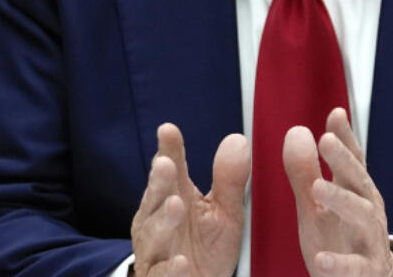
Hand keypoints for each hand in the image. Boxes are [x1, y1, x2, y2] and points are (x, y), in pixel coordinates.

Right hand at [130, 123, 249, 276]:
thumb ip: (229, 179)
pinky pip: (162, 274)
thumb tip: (238, 141)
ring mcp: (155, 251)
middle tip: (166, 164)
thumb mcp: (224, 211)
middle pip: (155, 198)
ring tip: (176, 205)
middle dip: (159, 181)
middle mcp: (157, 221)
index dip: (168, 150)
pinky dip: (171, 269)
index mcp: (173, 197)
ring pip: (154, 234)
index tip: (168, 130)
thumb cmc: (205, 247)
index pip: (170, 170)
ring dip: (164, 219)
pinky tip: (181, 261)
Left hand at [283, 108, 392, 276]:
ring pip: (362, 217)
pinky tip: (321, 258)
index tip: (335, 114)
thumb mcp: (317, 205)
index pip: (353, 160)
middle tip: (326, 140)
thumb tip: (297, 131)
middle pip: (359, 181)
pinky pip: (356, 267)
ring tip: (318, 189)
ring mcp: (370, 241)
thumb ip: (306, 171)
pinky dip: (339, 263)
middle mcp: (368, 211)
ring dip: (342, 200)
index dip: (345, 137)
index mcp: (356, 193)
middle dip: (344, 160)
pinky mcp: (366, 270)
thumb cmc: (341, 240)